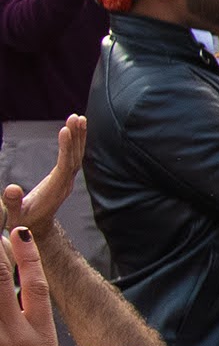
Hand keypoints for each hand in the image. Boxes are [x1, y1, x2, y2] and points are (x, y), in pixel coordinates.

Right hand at [0, 116, 84, 237]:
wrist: (35, 228)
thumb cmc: (22, 222)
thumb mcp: (14, 215)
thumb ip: (13, 203)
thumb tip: (12, 188)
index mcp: (55, 190)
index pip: (65, 166)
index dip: (66, 148)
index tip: (65, 130)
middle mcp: (65, 183)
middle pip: (74, 157)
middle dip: (75, 137)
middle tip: (76, 117)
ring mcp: (66, 180)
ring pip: (76, 156)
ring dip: (78, 137)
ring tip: (79, 118)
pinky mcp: (64, 177)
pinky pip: (72, 157)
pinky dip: (74, 143)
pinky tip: (75, 130)